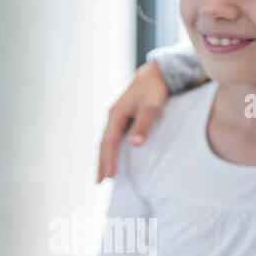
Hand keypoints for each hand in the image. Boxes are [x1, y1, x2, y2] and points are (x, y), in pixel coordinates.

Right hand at [96, 61, 169, 182]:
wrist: (155, 74)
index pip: (109, 142)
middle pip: (104, 143)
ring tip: (104, 174)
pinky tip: (115, 157)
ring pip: (108, 141)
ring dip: (105, 157)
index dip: (108, 160)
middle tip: (99, 182)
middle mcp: (113, 116)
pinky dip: (111, 149)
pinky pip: (114, 137)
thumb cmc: (154, 89)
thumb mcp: (151, 107)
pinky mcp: (124, 117)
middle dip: (102, 162)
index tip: (108, 176)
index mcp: (116, 115)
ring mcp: (118, 117)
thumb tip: (135, 144)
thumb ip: (143, 125)